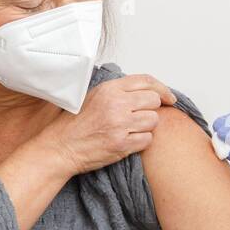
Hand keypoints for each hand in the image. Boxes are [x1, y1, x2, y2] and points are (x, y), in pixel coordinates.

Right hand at [48, 74, 176, 176]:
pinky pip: (147, 140)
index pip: (146, 81)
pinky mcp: (122, 144)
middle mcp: (116, 104)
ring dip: (147, 127)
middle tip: (141, 117)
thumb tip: (143, 91)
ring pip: (153, 121)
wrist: (60, 148)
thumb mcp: (93, 96)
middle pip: (154, 101)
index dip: (162, 89)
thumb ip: (117, 91)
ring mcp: (120, 124)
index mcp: (109, 89)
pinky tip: (128, 141)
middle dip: (152, 110)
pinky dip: (141, 142)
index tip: (169, 98)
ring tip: (131, 130)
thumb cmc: (74, 124)